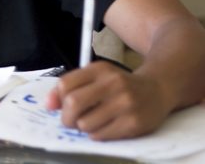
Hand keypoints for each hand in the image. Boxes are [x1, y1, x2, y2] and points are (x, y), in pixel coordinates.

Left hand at [45, 61, 171, 139]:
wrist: (157, 89)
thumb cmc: (119, 85)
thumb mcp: (96, 77)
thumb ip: (70, 87)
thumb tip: (48, 104)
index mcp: (99, 69)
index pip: (65, 84)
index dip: (57, 99)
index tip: (58, 107)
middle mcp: (113, 83)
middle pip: (73, 103)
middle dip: (66, 117)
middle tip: (69, 121)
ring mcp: (125, 103)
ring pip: (86, 123)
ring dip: (83, 127)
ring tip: (91, 122)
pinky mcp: (134, 123)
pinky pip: (101, 135)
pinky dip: (96, 135)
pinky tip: (104, 127)